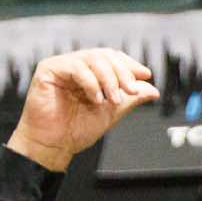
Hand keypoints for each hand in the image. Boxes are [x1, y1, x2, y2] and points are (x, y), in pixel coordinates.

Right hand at [5, 48, 160, 171]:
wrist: (55, 145)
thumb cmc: (76, 130)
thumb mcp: (111, 112)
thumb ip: (130, 99)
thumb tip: (153, 90)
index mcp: (90, 72)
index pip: (112, 58)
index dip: (129, 64)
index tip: (145, 75)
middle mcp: (76, 65)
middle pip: (104, 55)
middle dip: (122, 72)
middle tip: (131, 90)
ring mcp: (62, 66)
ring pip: (92, 59)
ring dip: (108, 78)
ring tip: (112, 100)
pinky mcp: (48, 70)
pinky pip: (75, 67)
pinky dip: (90, 82)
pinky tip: (96, 99)